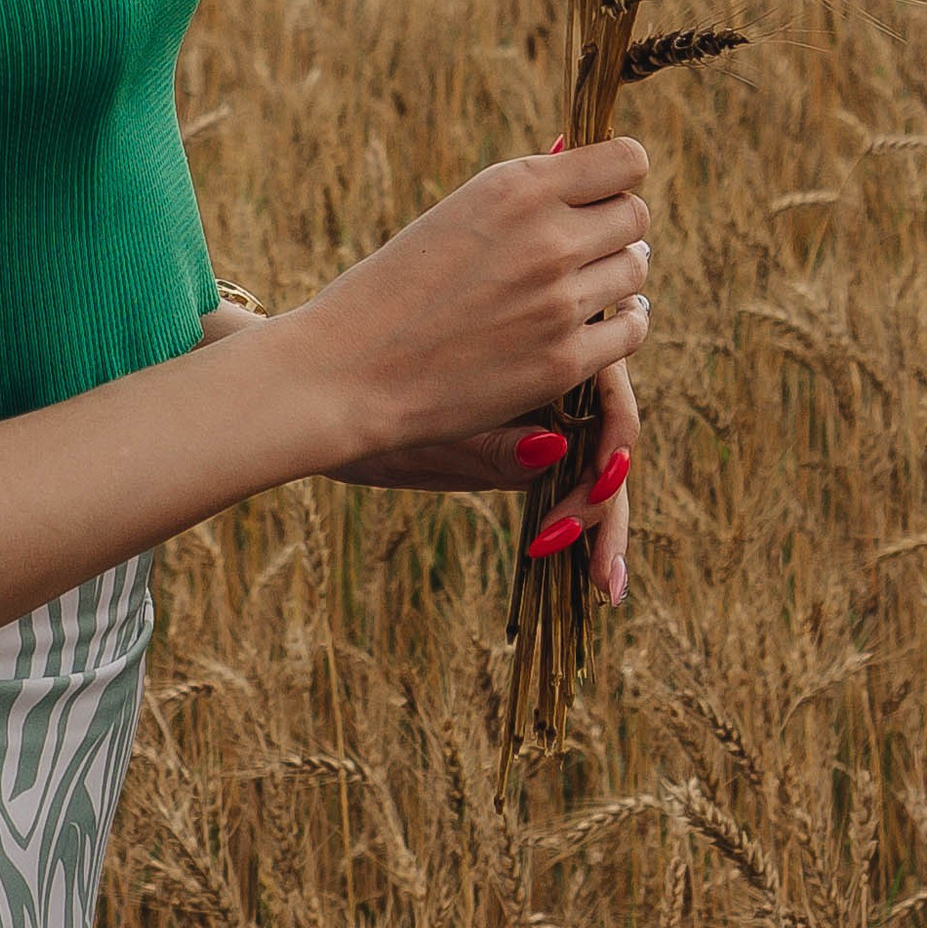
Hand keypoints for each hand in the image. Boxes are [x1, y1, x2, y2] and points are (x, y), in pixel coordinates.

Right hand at [265, 140, 650, 478]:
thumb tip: (589, 170)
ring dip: (617, 275)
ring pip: (637, 270)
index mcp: (517, 186)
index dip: (618, 175)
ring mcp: (559, 301)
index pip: (628, 159)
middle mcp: (547, 236)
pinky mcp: (564, 361)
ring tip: (582, 285)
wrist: (351, 367)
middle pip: (636, 215)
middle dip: (616, 227)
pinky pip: (631, 329)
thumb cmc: (397, 285)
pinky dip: (619, 325)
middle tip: (587, 245)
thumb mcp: (460, 213)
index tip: (599, 192)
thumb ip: (528, 195)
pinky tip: (595, 324)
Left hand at [330, 346, 640, 604]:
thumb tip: (557, 449)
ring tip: (603, 585)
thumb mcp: (419, 433)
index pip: (603, 393)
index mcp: (529, 342)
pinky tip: (578, 563)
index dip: (608, 455)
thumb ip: (489, 443)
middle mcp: (541, 366)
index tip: (583, 508)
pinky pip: (566, 468)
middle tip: (604, 579)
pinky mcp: (520, 432)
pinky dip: (575, 513)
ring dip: (600, 518)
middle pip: (608, 433)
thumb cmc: (360, 402)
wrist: (318, 390)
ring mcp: (534, 399)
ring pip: (592, 454)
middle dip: (608, 507)